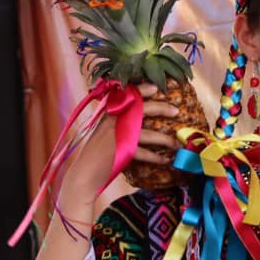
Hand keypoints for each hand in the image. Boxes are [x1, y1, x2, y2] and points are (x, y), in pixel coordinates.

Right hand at [59, 85, 179, 204]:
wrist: (82, 173)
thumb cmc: (93, 154)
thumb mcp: (102, 132)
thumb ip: (115, 123)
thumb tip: (136, 119)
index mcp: (107, 113)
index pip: (126, 95)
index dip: (141, 89)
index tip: (155, 87)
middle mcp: (112, 120)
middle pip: (141, 108)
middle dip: (161, 108)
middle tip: (176, 110)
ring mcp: (116, 135)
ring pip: (147, 133)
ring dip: (165, 139)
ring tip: (177, 144)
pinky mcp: (121, 151)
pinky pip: (144, 153)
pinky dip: (156, 157)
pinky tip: (165, 160)